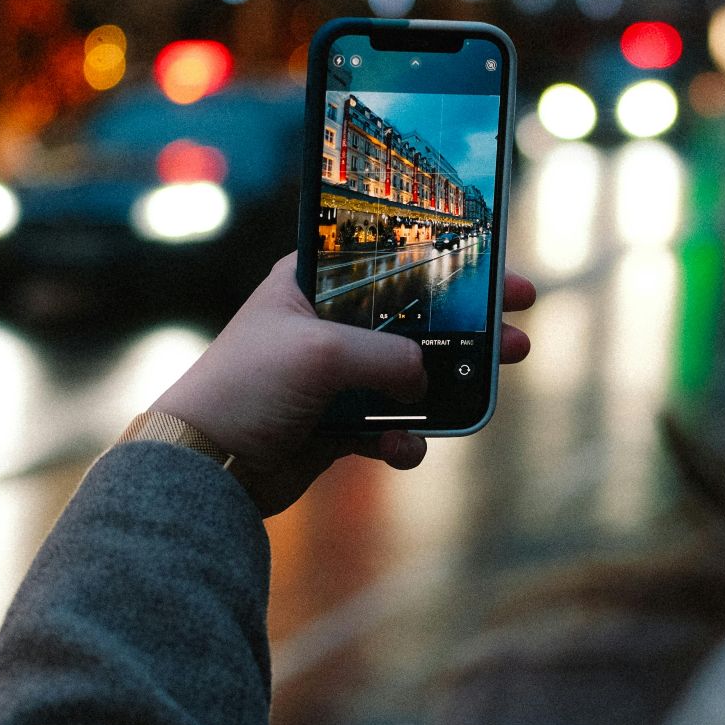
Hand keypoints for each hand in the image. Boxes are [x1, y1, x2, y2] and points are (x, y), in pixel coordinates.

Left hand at [150, 253, 536, 515]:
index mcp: (313, 284)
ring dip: (450, 387)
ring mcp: (335, 377)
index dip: (447, 259)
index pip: (392, 258)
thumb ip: (388, 356)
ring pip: (412, 376)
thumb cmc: (248, 386)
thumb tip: (426, 378)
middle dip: (469, 329)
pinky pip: (391, 426)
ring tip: (486, 392)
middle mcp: (327, 325)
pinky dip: (404, 439)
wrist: (205, 466)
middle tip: (519, 333)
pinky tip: (401, 448)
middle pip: (415, 317)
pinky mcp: (337, 424)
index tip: (497, 266)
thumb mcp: (322, 354)